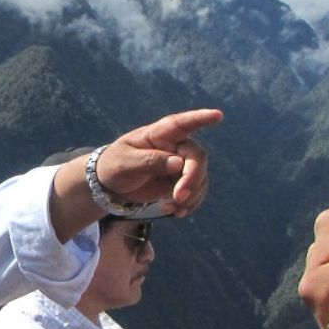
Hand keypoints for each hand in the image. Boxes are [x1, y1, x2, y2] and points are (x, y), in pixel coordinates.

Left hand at [94, 108, 222, 215]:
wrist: (111, 185)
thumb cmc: (114, 165)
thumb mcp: (125, 163)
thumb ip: (149, 161)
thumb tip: (178, 163)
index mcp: (159, 134)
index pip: (181, 123)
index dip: (201, 118)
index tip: (217, 115)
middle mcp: (175, 146)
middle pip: (196, 157)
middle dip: (192, 179)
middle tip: (179, 198)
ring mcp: (180, 163)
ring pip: (200, 177)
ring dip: (191, 196)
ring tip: (170, 209)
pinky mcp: (181, 180)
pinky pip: (196, 191)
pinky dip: (189, 204)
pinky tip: (173, 212)